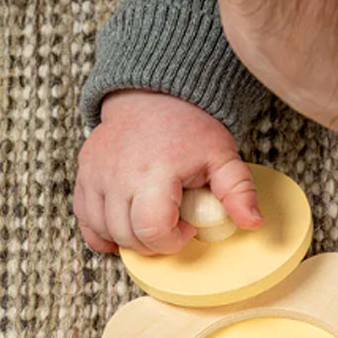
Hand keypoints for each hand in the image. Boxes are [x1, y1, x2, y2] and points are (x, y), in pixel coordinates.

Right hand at [74, 90, 262, 253]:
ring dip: (128, 238)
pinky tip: (121, 227)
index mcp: (155, 171)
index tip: (187, 227)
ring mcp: (96, 173)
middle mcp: (118, 174)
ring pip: (103, 231)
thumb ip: (238, 192)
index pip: (152, 229)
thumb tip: (253, 223)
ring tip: (150, 221)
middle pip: (128, 235)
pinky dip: (100, 231)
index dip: (171, 240)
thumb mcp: (223, 156)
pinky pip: (83, 218)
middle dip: (153, 243)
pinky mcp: (84, 172)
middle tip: (171, 225)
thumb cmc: (190, 128)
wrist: (155, 94)